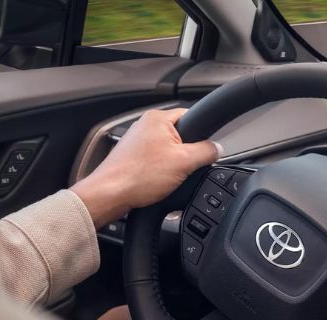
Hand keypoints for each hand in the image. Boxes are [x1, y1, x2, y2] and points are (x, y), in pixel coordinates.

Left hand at [71, 108, 220, 227]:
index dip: (203, 135)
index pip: (193, 117)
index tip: (205, 151)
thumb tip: (217, 148)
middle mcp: (145, 125)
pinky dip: (160, 172)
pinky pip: (156, 161)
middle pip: (182, 136)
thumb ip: (206, 152)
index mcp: (158, 119)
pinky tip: (157, 182)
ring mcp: (137, 141)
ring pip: (169, 151)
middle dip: (187, 154)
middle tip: (184, 169)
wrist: (110, 194)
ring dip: (173, 165)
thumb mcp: (184, 162)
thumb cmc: (138, 176)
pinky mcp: (133, 157)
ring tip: (167, 178)